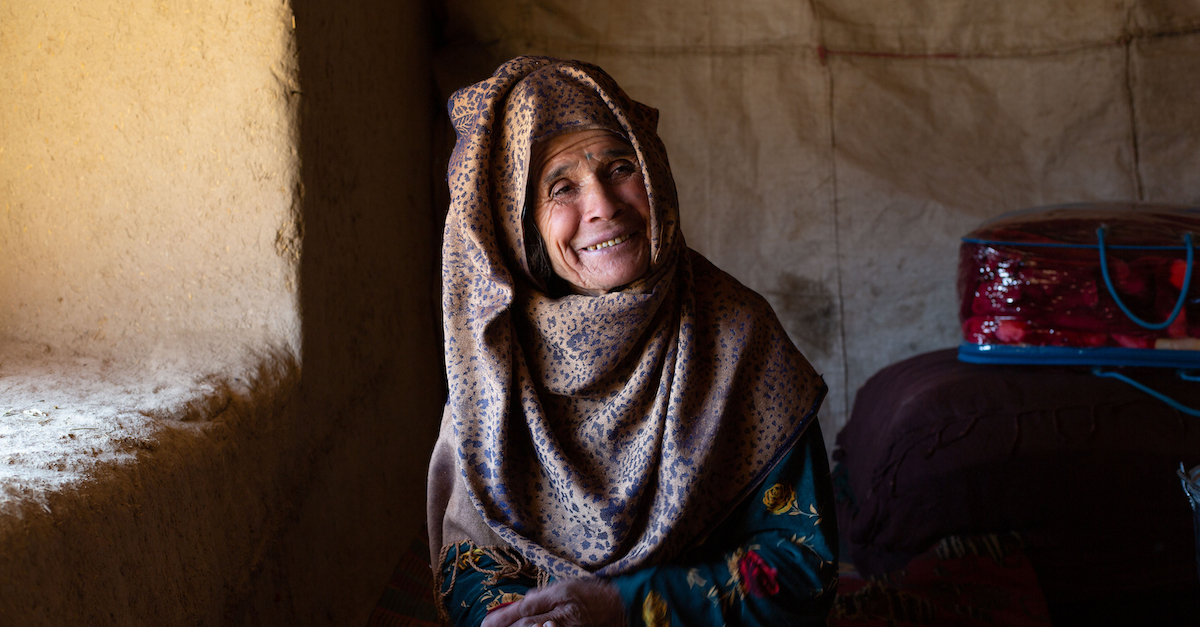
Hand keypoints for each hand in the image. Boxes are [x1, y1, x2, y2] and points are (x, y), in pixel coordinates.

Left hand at [480, 579, 625, 626]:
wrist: (618, 606)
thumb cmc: (589, 594)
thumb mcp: (563, 587)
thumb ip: (539, 596)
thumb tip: (519, 603)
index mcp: (558, 598)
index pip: (524, 610)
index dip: (502, 618)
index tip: (484, 624)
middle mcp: (561, 617)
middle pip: (527, 626)